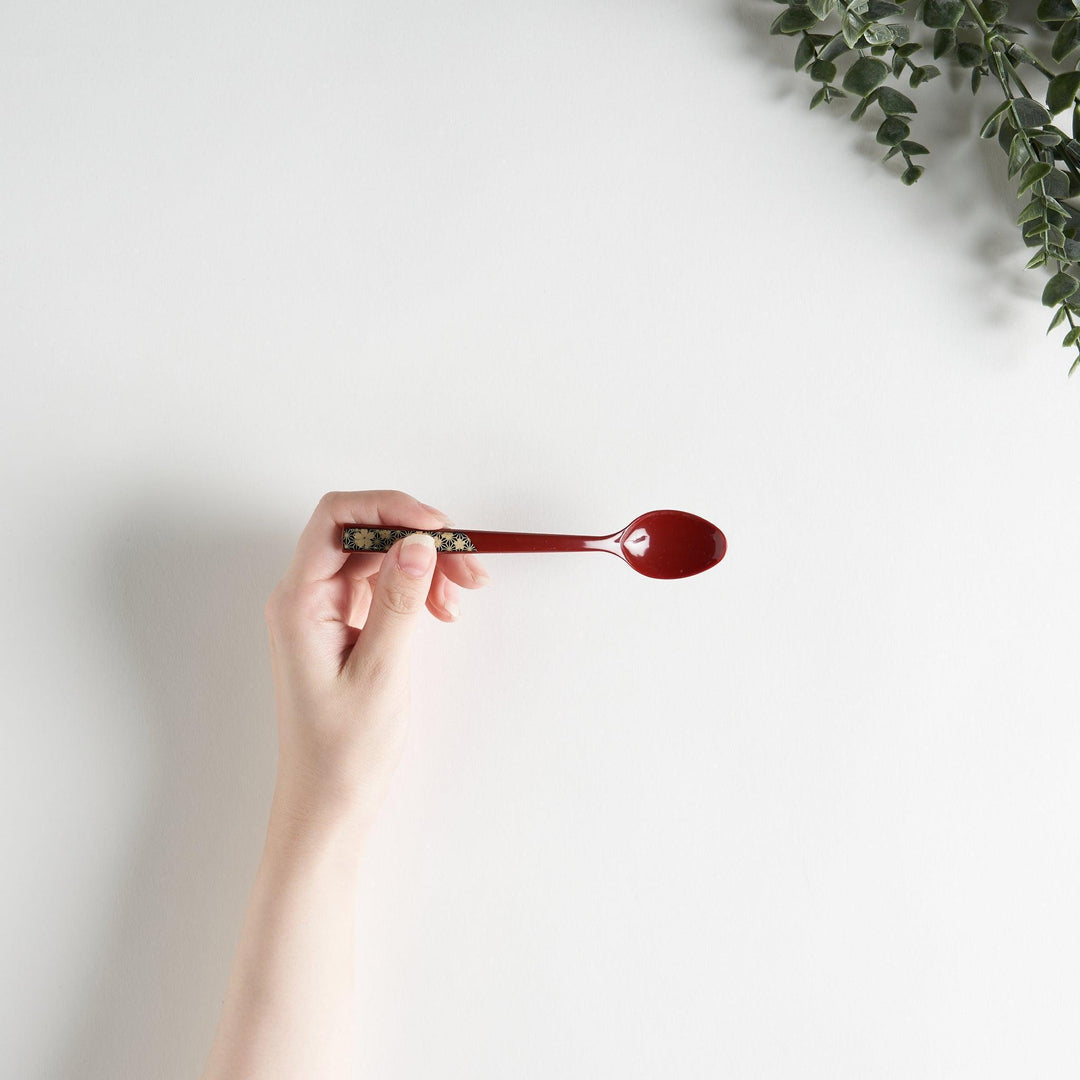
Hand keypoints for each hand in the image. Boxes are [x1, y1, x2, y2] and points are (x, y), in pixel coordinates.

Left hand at [263, 489, 490, 835]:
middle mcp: (305, 597)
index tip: (440, 527)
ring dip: (424, 564)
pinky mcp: (344, 627)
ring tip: (461, 595)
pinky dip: (417, 589)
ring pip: (378, 557)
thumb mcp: (380, 673)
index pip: (337, 519)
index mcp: (299, 602)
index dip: (390, 508)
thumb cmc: (344, 751)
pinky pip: (383, 586)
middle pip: (364, 534)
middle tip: (469, 567)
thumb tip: (418, 540)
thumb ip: (399, 601)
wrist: (328, 803)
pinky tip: (441, 610)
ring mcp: (324, 611)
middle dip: (419, 539)